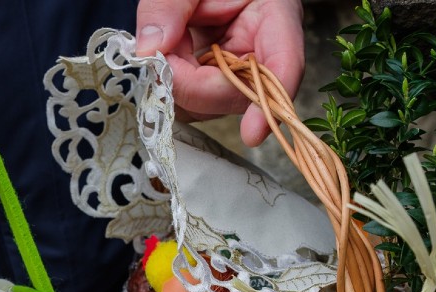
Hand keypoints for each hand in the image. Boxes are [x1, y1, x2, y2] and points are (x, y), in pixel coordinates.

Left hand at [135, 0, 303, 146]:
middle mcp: (262, 51)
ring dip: (179, 81)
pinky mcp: (217, 81)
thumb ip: (168, 6)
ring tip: (171, 39)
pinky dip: (174, 81)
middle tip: (161, 51)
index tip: (250, 134)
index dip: (268, 104)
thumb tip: (151, 49)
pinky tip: (172, 54)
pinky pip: (194, 99)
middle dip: (193, 83)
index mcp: (274, 18)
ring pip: (210, 103)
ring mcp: (240, 71)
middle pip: (238, 96)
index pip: (283, 68)